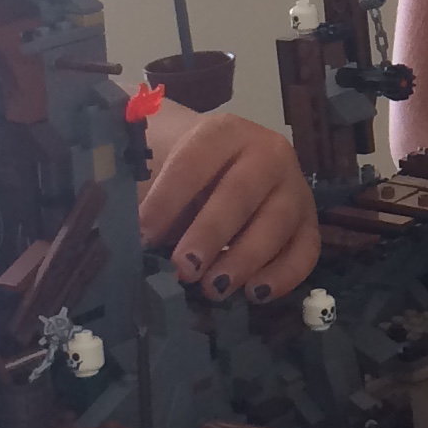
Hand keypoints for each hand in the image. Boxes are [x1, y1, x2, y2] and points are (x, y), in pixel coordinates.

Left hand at [138, 105, 320, 306]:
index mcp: (223, 132)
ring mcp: (294, 187)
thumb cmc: (181, 170)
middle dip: (210, 234)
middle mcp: (268, 153)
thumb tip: (117, 231)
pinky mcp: (309, 222)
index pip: (194, 162)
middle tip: (183, 269)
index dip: (167, 201)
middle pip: (240, 193)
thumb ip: (137, 189)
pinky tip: (254, 294)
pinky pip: (306, 250)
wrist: (222, 163)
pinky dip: (284, 276)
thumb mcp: (156, 166)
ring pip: (278, 223)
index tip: (142, 238)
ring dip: (245, 259)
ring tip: (213, 289)